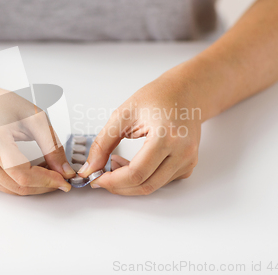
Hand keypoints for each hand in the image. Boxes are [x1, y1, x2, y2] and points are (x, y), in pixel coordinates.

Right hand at [0, 91, 75, 194]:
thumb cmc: (2, 105)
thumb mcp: (35, 119)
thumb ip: (52, 147)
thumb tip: (64, 171)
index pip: (23, 174)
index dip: (47, 181)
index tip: (65, 181)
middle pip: (19, 185)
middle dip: (45, 185)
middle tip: (62, 177)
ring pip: (13, 190)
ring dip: (35, 185)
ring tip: (48, 170)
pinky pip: (5, 187)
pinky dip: (23, 183)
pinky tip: (33, 170)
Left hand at [78, 77, 201, 194]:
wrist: (185, 92)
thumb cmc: (158, 96)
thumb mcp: (123, 115)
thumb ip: (103, 143)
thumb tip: (90, 168)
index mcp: (166, 137)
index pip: (136, 173)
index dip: (112, 181)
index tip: (96, 178)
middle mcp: (182, 152)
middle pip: (145, 185)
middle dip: (119, 186)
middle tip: (101, 176)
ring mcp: (187, 160)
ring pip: (153, 186)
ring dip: (129, 182)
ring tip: (115, 162)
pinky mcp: (187, 165)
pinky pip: (161, 181)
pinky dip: (143, 178)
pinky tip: (132, 163)